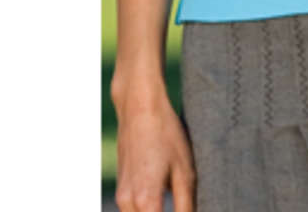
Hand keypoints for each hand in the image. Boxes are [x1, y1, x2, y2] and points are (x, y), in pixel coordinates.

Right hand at [113, 89, 195, 211]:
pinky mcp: (121, 188)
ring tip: (175, 206)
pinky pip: (132, 211)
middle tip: (184, 207)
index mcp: (146, 202)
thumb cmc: (165, 134)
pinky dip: (147, 211)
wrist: (139, 106)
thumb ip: (186, 205)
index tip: (186, 211)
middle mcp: (128, 203)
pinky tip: (164, 200)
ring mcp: (122, 196)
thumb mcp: (184, 170)